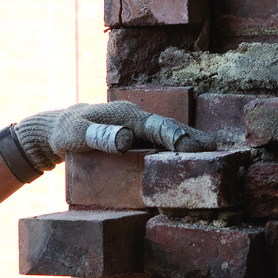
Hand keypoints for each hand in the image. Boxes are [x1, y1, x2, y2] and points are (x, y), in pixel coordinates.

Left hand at [0, 102, 216, 181]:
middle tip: (223, 155)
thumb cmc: (64, 133)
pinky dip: (178, 149)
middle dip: (196, 141)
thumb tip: (127, 139)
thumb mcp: (75, 136)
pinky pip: (160, 143)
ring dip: (192, 146)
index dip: (179, 138)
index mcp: (126, 115)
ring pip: (169, 135)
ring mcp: (137, 126)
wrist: (54, 129)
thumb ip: (97, 137)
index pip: (158, 127)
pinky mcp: (136, 136)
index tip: (199, 150)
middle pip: (171, 129)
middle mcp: (136, 118)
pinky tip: (190, 162)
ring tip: (217, 159)